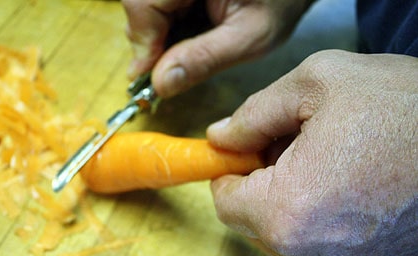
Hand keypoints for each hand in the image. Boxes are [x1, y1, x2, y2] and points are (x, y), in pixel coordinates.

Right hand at [122, 0, 312, 96]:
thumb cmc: (282, 2)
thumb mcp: (249, 37)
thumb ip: (205, 59)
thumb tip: (161, 84)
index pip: (142, 3)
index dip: (141, 42)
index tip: (145, 78)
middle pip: (138, 3)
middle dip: (148, 39)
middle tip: (164, 72)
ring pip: (144, 3)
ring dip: (155, 33)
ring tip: (181, 54)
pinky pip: (157, 2)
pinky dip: (165, 24)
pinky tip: (186, 36)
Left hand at [207, 50, 417, 255]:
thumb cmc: (405, 108)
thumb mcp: (316, 84)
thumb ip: (253, 115)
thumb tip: (221, 138)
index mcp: (288, 214)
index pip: (224, 201)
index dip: (231, 169)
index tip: (248, 147)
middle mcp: (309, 255)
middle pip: (251, 219)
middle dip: (261, 181)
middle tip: (293, 143)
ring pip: (282, 231)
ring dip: (288, 197)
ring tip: (327, 160)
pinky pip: (314, 242)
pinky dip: (315, 215)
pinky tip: (345, 182)